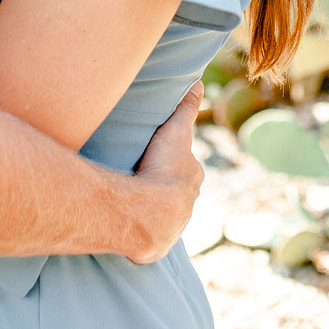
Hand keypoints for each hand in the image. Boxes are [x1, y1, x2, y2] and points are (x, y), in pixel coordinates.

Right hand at [124, 81, 205, 263]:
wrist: (152, 213)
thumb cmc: (164, 170)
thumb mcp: (174, 131)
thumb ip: (185, 108)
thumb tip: (198, 82)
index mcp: (192, 180)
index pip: (186, 169)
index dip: (174, 163)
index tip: (160, 159)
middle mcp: (187, 206)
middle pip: (177, 194)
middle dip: (165, 190)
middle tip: (143, 181)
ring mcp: (172, 228)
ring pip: (164, 217)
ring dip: (152, 211)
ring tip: (133, 204)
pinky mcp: (155, 246)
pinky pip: (149, 237)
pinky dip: (141, 232)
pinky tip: (129, 227)